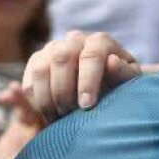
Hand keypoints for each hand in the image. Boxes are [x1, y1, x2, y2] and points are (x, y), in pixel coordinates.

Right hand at [21, 30, 141, 122]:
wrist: (105, 84)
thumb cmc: (121, 84)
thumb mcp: (129, 82)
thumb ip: (124, 73)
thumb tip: (112, 62)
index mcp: (100, 41)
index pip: (91, 56)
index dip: (87, 82)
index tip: (87, 106)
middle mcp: (75, 39)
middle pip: (61, 58)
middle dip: (64, 91)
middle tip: (70, 115)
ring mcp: (53, 47)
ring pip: (41, 68)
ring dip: (47, 97)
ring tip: (58, 119)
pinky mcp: (37, 60)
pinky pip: (29, 80)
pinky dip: (35, 100)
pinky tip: (47, 115)